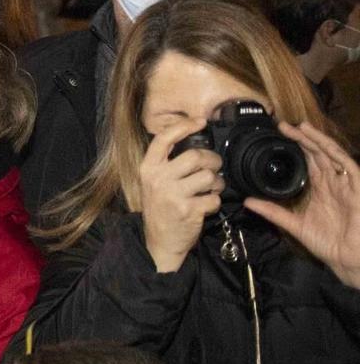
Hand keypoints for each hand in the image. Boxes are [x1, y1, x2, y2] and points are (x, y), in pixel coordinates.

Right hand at [136, 119, 222, 273]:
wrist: (159, 242)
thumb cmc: (160, 208)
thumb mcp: (153, 183)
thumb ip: (167, 164)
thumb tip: (193, 144)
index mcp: (148, 168)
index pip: (164, 139)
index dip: (184, 126)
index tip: (200, 121)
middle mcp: (158, 179)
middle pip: (195, 156)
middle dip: (212, 161)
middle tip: (214, 167)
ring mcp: (173, 195)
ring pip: (208, 177)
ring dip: (216, 183)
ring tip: (211, 188)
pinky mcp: (189, 210)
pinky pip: (213, 198)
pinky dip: (215, 201)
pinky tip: (207, 205)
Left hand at [246, 122, 359, 288]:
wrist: (348, 259)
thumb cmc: (327, 243)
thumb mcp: (294, 225)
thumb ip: (273, 212)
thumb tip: (247, 202)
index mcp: (319, 187)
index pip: (306, 160)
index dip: (293, 146)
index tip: (275, 135)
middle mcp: (332, 182)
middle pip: (316, 153)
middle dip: (301, 138)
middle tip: (282, 126)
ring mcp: (345, 183)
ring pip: (331, 154)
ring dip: (316, 140)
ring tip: (300, 127)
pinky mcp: (357, 187)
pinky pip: (347, 165)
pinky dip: (335, 153)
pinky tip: (322, 144)